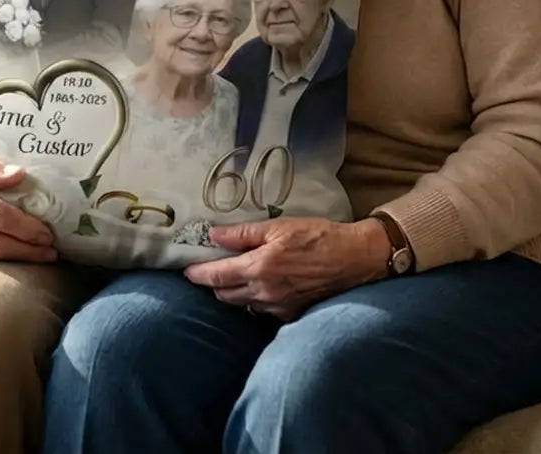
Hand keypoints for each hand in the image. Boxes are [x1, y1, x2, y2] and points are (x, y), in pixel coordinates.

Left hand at [183, 217, 389, 320]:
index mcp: (258, 268)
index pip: (217, 277)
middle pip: (224, 295)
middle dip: (212, 284)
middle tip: (207, 269)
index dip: (198, 274)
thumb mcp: (279, 227)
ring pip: (242, 304)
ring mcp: (277, 307)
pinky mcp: (290, 314)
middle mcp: (264, 293)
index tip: (186, 271)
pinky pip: (261, 309)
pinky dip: (253, 299)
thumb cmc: (317, 237)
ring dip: (232, 292)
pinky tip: (257, 285)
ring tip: (229, 276)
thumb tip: (214, 234)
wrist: (354, 259)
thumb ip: (244, 234)